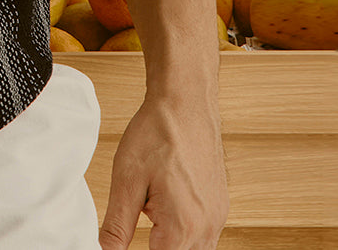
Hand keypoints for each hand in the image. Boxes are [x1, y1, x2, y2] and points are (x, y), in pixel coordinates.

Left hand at [99, 93, 228, 248]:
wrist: (186, 102)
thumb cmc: (157, 134)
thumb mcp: (126, 181)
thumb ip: (117, 226)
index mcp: (182, 229)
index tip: (126, 234)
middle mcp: (206, 230)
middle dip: (155, 247)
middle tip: (140, 215)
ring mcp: (217, 219)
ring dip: (171, 244)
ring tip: (152, 211)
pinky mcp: (220, 208)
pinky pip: (204, 237)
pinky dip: (184, 233)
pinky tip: (168, 209)